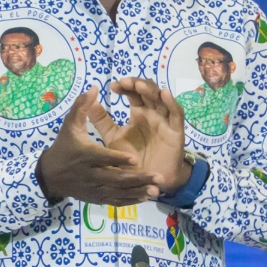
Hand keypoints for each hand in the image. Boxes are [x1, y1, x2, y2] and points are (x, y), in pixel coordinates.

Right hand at [37, 86, 162, 204]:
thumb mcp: (69, 125)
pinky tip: (145, 198)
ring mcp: (94, 188)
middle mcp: (91, 174)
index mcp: (85, 155)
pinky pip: (115, 201)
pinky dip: (130, 201)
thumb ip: (82, 107)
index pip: (103, 157)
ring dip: (138, 192)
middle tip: (158, 177)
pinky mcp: (96, 197)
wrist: (50, 176)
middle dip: (137, 179)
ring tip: (156, 191)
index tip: (135, 159)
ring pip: (118, 192)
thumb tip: (94, 87)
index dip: (118, 159)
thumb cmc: (63, 147)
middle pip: (116, 179)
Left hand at [90, 77, 189, 191]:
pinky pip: (176, 114)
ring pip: (161, 99)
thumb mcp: (113, 138)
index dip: (125, 86)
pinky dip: (172, 102)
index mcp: (138, 113)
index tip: (113, 86)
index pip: (133, 93)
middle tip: (124, 82)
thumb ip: (102, 121)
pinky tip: (164, 94)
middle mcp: (152, 113)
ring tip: (139, 86)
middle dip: (137, 84)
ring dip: (151, 90)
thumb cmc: (131, 160)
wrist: (147, 183)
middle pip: (147, 91)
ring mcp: (165, 121)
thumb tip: (89, 103)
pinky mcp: (176, 131)